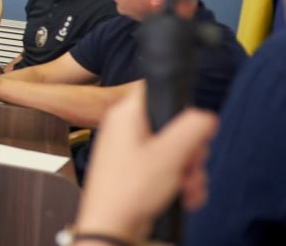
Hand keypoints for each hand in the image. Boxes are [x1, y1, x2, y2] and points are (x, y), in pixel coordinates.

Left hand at [75, 85, 216, 241]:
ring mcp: (131, 151)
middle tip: (187, 166)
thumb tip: (205, 116)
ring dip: (189, 172)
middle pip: (174, 125)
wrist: (111, 226)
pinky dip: (180, 183)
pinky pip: (168, 169)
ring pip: (175, 151)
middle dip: (190, 152)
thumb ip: (192, 129)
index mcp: (127, 115)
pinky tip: (182, 197)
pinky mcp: (137, 171)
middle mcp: (126, 129)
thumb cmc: (128, 190)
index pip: (156, 89)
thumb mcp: (169, 155)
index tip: (189, 129)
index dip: (180, 107)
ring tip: (184, 188)